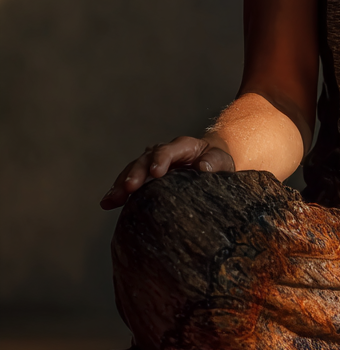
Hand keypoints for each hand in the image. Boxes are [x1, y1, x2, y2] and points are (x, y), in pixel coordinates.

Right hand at [99, 135, 234, 209]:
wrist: (210, 164)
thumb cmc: (216, 162)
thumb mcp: (222, 160)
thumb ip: (215, 161)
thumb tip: (203, 168)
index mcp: (183, 146)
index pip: (169, 149)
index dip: (161, 159)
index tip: (156, 173)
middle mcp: (163, 153)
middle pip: (146, 159)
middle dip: (136, 172)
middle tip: (129, 187)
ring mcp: (151, 164)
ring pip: (133, 169)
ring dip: (121, 183)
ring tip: (112, 199)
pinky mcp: (145, 179)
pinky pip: (129, 183)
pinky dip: (118, 191)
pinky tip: (107, 203)